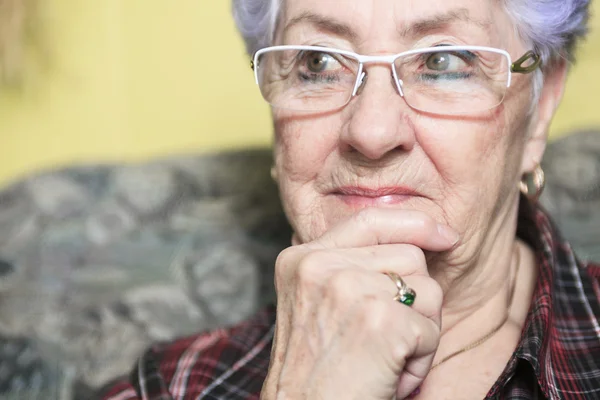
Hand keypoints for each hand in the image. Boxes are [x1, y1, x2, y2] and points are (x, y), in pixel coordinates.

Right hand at [260, 208, 458, 399]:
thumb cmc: (316, 374)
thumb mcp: (317, 306)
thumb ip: (349, 268)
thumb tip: (412, 240)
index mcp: (302, 259)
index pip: (370, 219)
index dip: (414, 223)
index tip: (444, 234)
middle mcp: (321, 265)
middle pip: (409, 256)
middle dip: (414, 299)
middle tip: (384, 339)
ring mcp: (348, 288)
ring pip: (428, 290)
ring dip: (419, 330)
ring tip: (382, 359)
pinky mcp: (380, 319)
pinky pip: (430, 330)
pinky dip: (419, 361)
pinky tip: (387, 377)